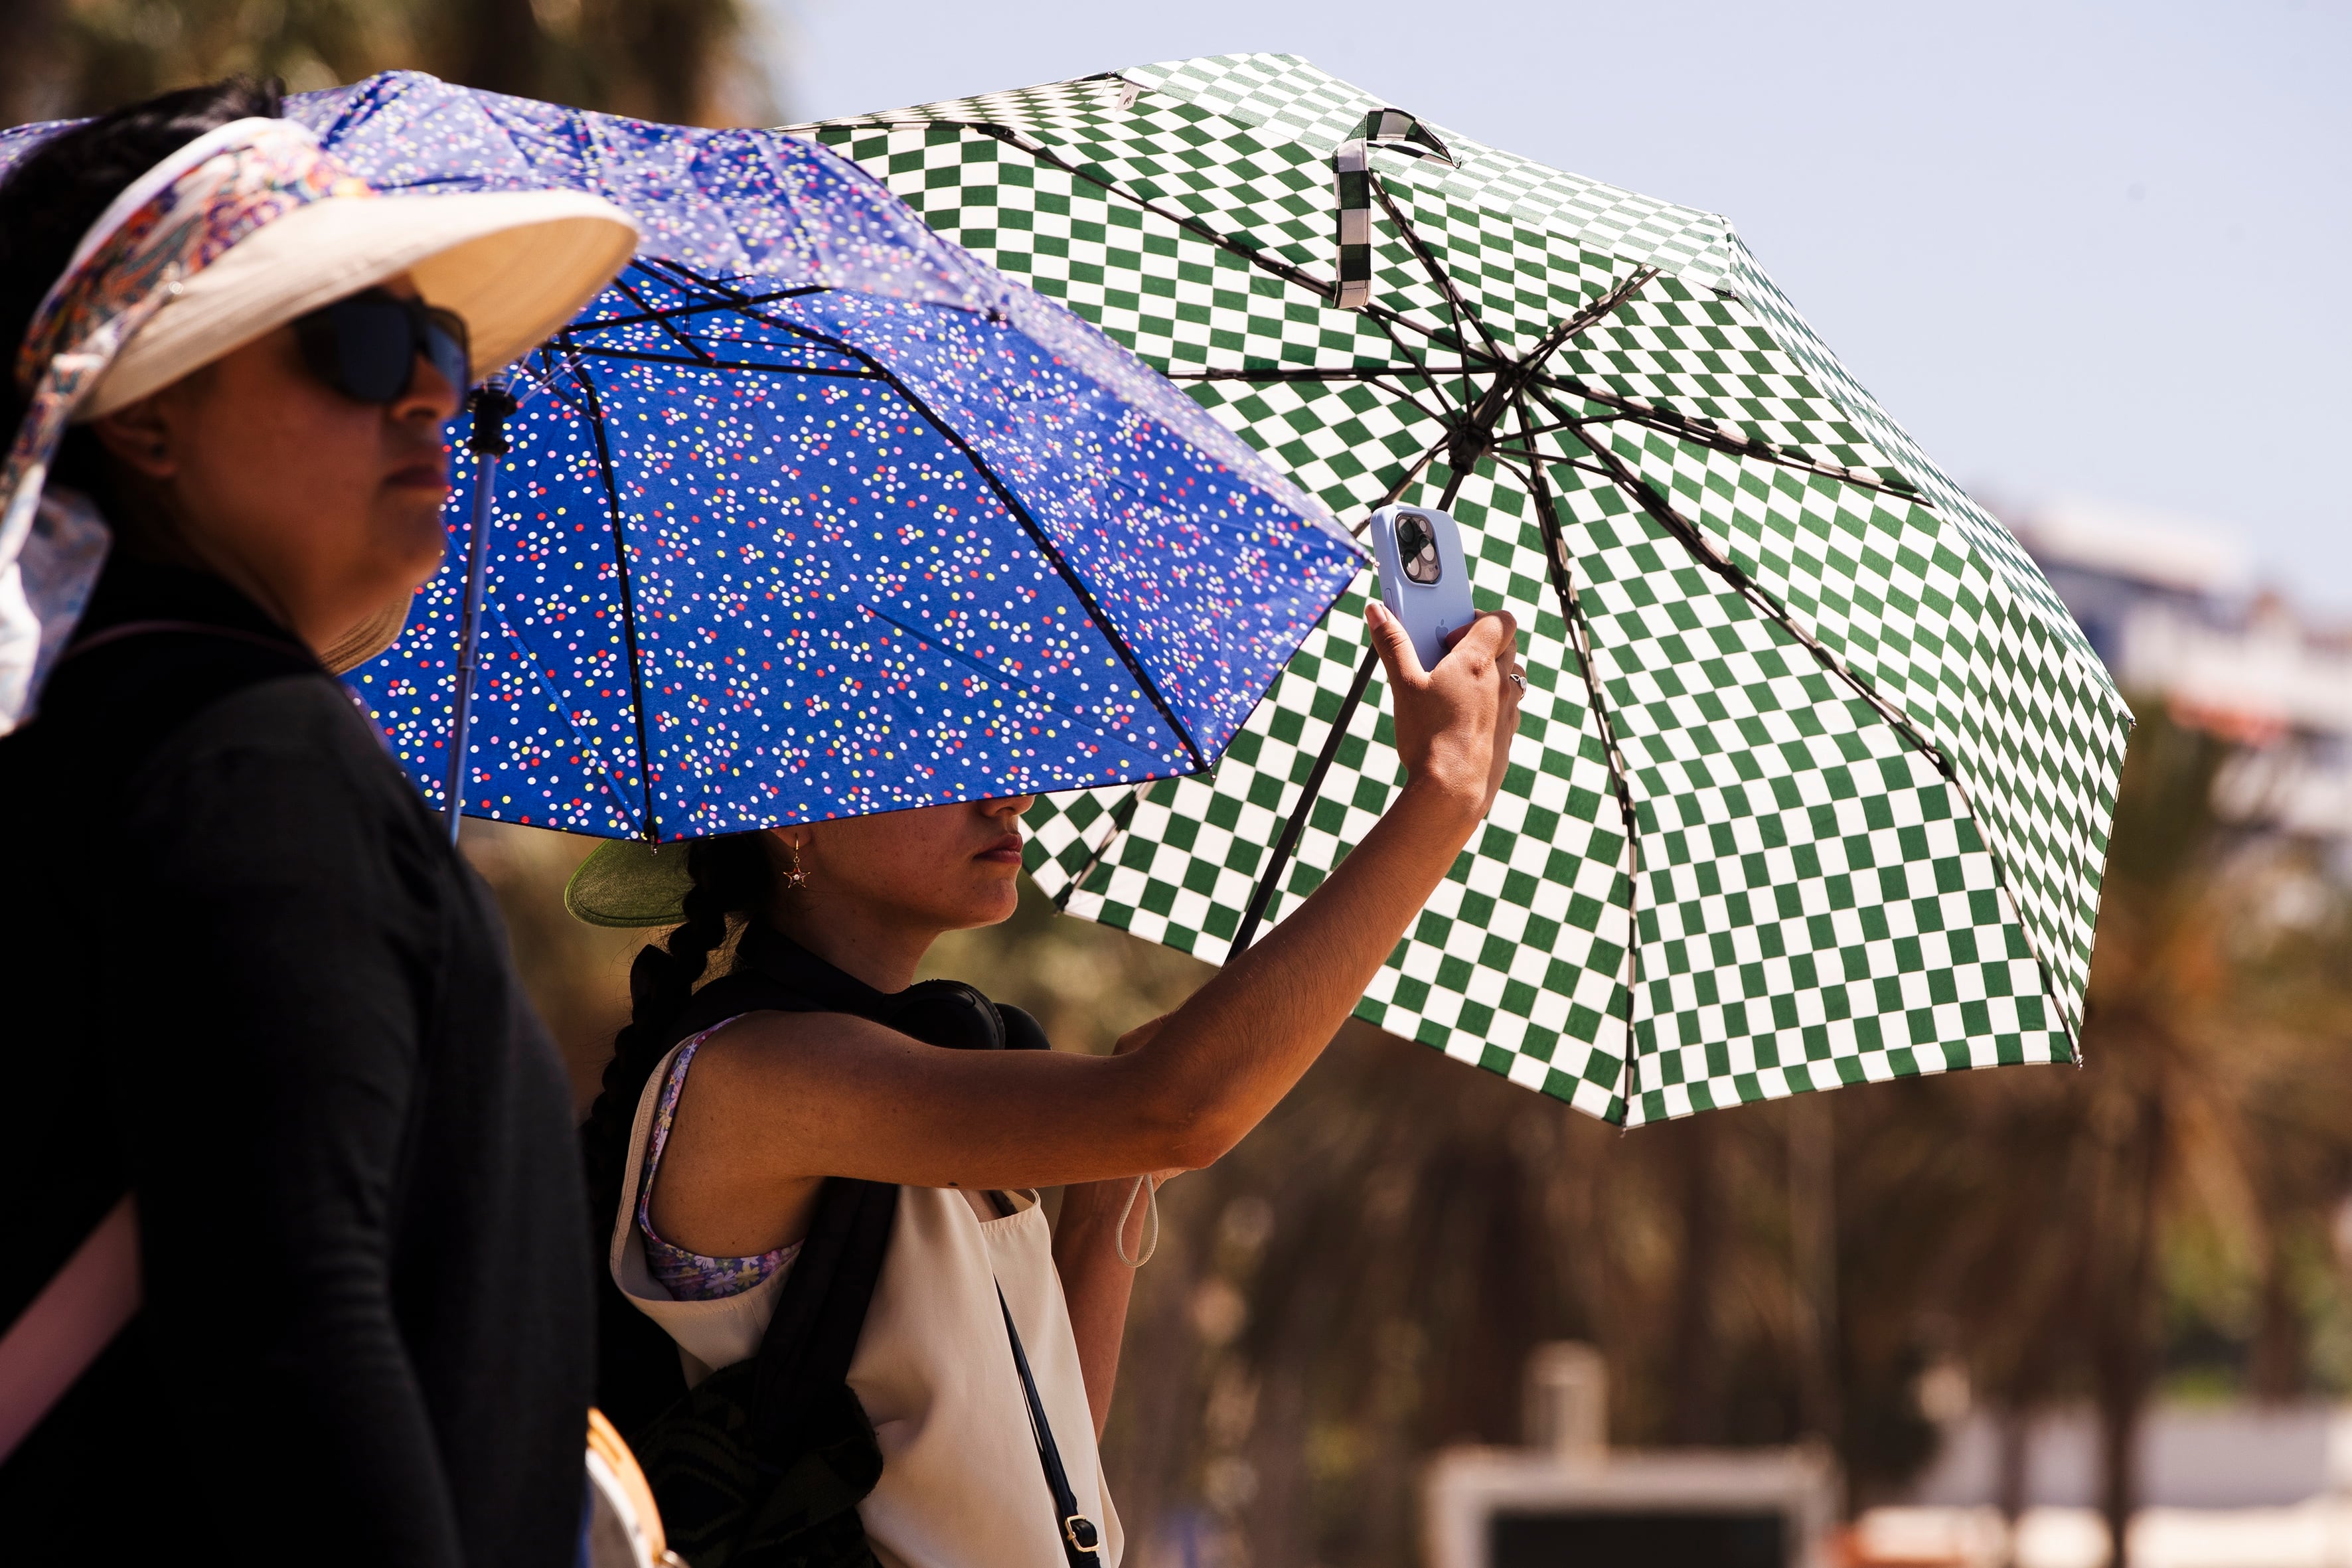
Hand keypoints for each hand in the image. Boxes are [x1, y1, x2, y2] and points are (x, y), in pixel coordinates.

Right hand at [1365, 599, 1522, 815]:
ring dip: (1489, 672)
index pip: (1500, 619)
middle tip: (1448, 656)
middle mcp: (1501, 682)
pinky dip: (1490, 703)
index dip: (1477, 618)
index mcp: (1477, 662)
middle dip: (1481, 642)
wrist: (1452, 792)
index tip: (1449, 633)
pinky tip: (1461, 718)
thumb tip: (1377, 611)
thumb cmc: (1429, 737)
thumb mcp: (1403, 686)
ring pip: (1511, 675)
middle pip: (1507, 644)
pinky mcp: (1507, 734)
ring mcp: (1508, 709)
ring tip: (1454, 687)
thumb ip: (1392, 645)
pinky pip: (1506, 707)